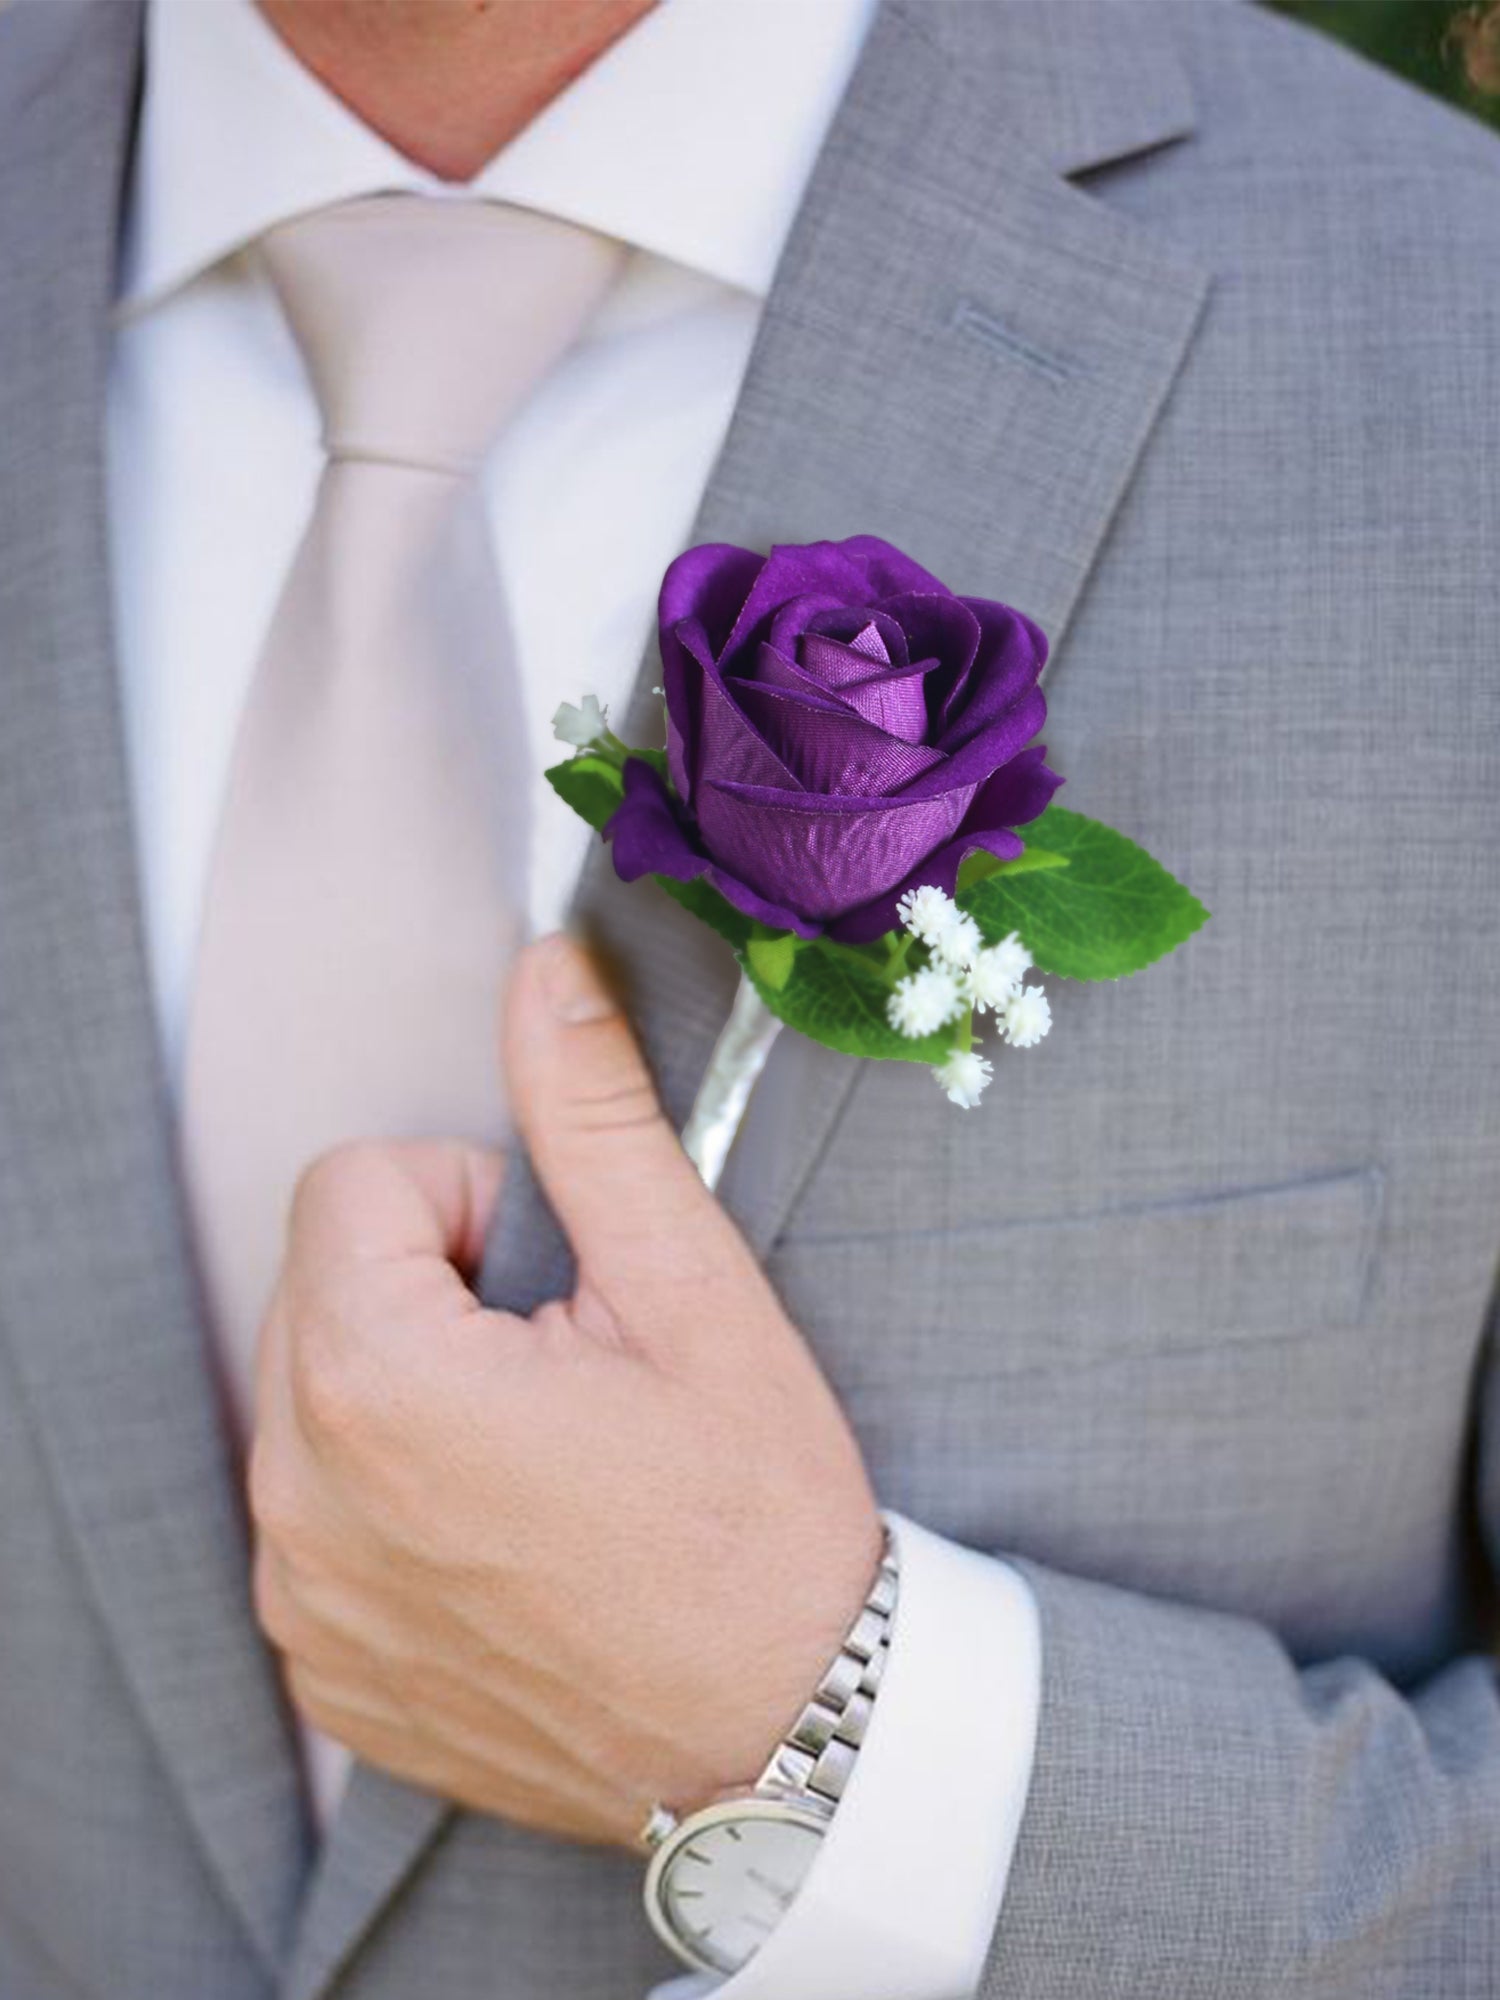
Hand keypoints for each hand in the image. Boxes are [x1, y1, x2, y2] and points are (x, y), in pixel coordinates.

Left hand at [249, 933, 882, 1847]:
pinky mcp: (322, 1665)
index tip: (557, 1282)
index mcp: (379, 1379)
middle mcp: (301, 1495)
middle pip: (322, 1284)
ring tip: (540, 1455)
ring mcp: (302, 1596)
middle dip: (430, 1290)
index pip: (351, 1181)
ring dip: (407, 1391)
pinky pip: (313, 1516)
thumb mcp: (690, 1290)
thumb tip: (545, 968)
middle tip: (560, 1365)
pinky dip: (388, 1503)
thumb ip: (590, 1115)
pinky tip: (505, 1542)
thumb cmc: (757, 1514)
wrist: (794, 1738)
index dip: (466, 1203)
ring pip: (312, 1395)